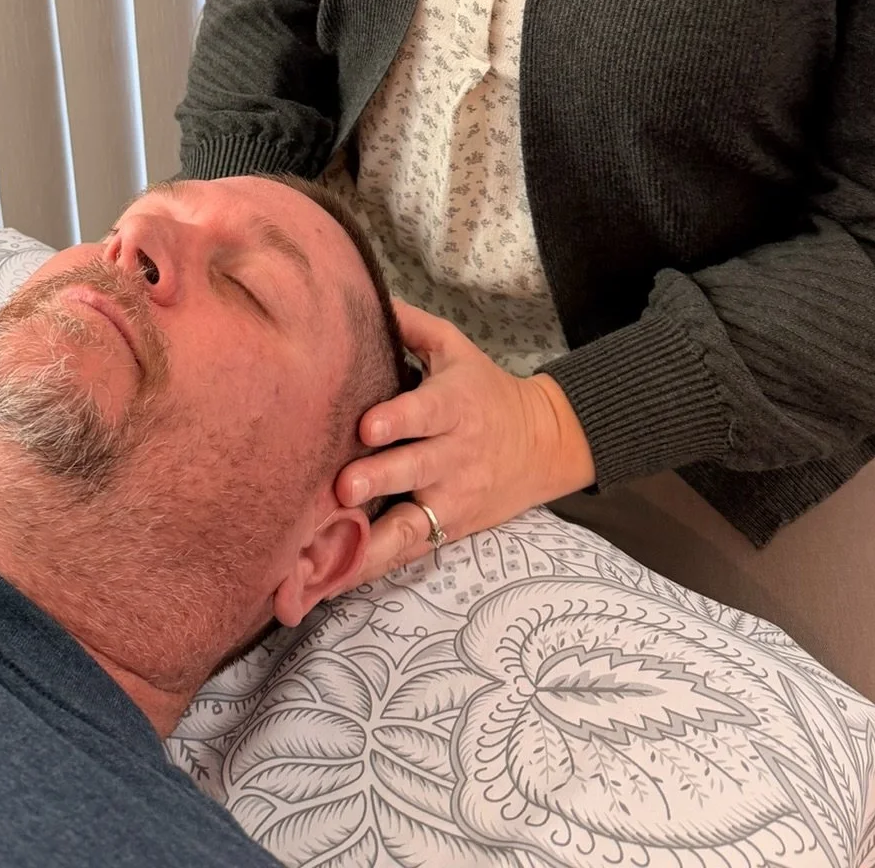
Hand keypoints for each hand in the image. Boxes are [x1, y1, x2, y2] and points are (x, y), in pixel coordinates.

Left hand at [334, 300, 596, 587]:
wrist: (543, 443)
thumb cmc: (483, 389)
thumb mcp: (456, 348)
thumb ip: (411, 325)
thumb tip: (364, 294)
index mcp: (454, 405)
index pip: (426, 412)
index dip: (398, 419)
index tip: (367, 425)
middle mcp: (454, 455)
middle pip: (414, 470)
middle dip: (378, 479)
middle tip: (341, 488)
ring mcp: (451, 499)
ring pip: (411, 526)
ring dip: (371, 542)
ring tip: (330, 556)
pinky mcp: (448, 529)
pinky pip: (410, 551)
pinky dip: (374, 567)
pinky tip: (335, 581)